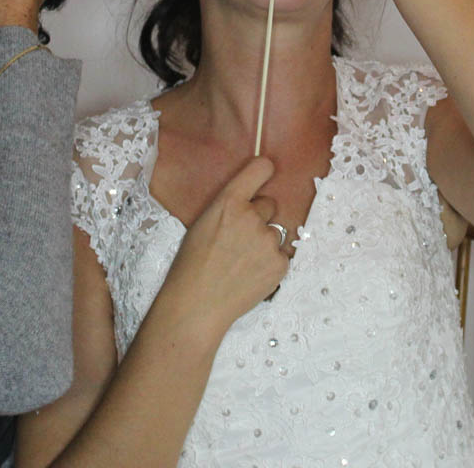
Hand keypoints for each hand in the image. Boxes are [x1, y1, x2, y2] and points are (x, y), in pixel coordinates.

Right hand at [151, 157, 289, 340]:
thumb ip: (229, 206)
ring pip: (275, 232)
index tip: (265, 172)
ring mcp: (269, 241)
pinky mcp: (280, 264)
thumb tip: (252, 198)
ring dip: (264, 242)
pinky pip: (281, 254)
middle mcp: (253, 217)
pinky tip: (250, 274)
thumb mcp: (203, 222)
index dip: (264, 169)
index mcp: (229, 202)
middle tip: (238, 238)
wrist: (196, 305)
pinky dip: (270, 263)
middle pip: (269, 204)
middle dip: (259, 217)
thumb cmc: (191, 264)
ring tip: (241, 262)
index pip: (260, 168)